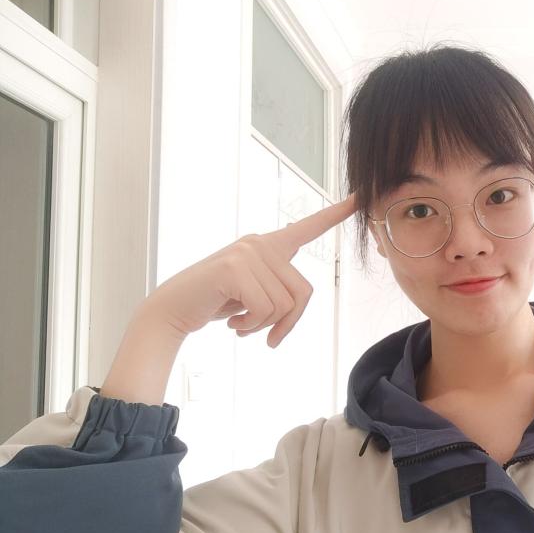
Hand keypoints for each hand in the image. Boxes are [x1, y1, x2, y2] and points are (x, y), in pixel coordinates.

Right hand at [145, 193, 357, 347]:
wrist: (173, 311)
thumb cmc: (218, 303)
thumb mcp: (255, 294)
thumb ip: (278, 288)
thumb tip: (296, 299)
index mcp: (269, 245)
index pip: (308, 228)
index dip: (335, 214)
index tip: (359, 196)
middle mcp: (261, 243)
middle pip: (303, 293)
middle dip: (287, 323)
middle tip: (266, 336)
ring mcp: (248, 252)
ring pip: (284, 305)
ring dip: (263, 326)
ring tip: (241, 323)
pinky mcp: (234, 267)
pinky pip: (265, 309)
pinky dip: (251, 327)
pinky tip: (231, 324)